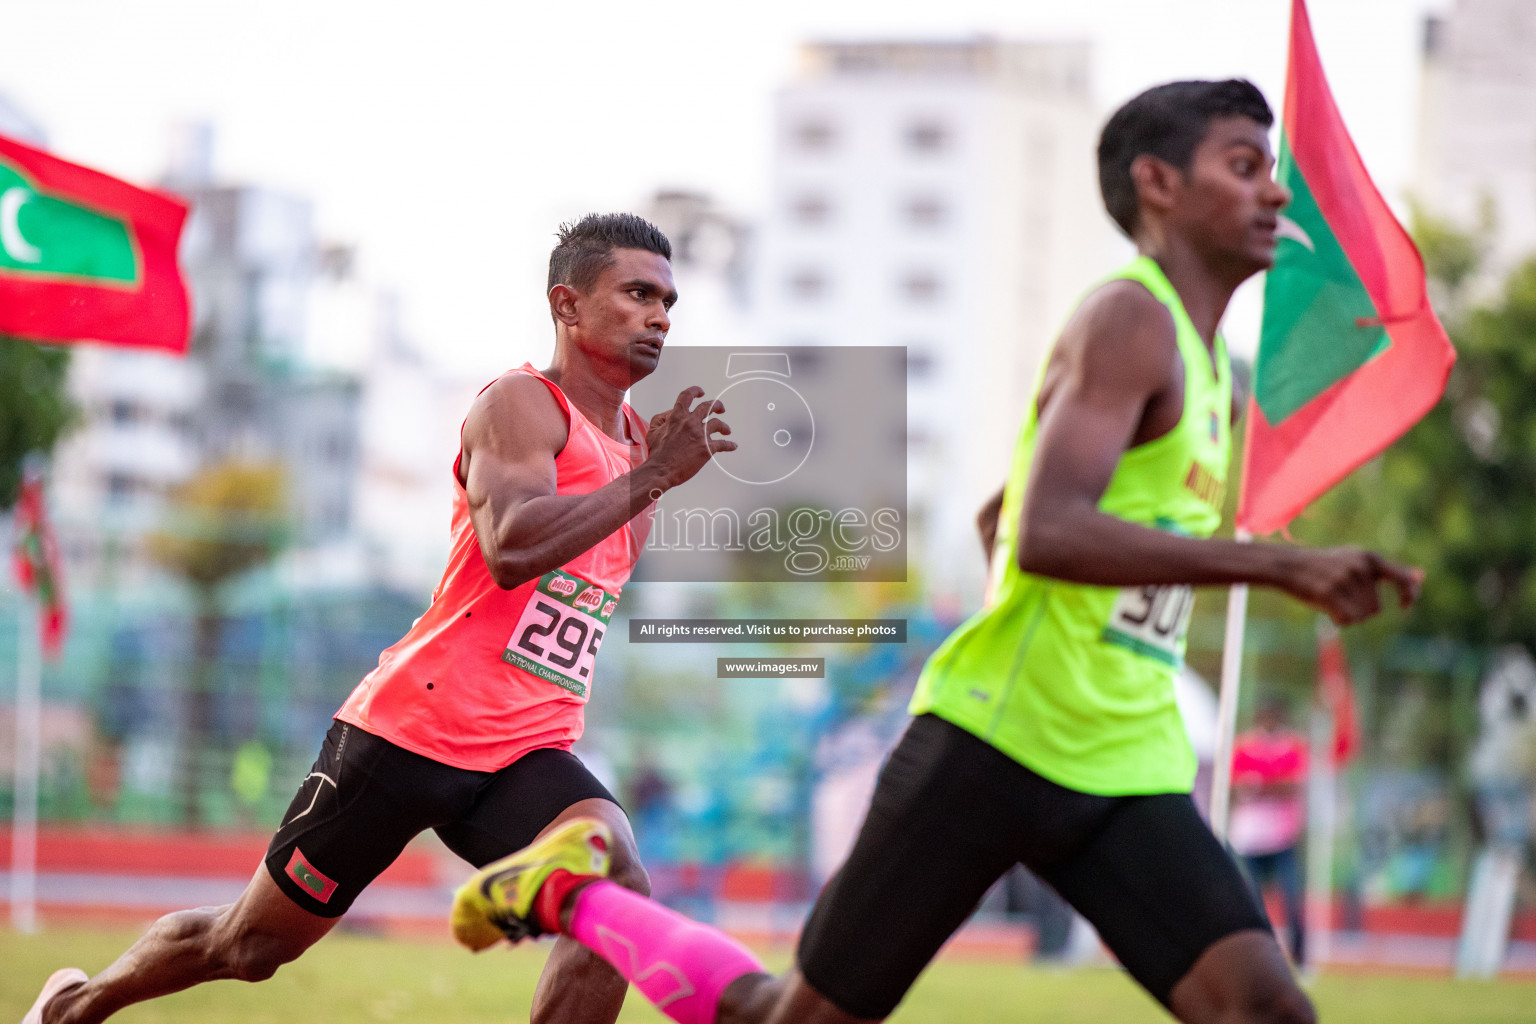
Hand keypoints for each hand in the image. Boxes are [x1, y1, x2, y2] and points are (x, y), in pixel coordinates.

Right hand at [644, 386, 735, 489]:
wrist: (662, 470)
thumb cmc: (657, 453)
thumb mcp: (653, 430)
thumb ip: (661, 418)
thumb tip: (670, 413)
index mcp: (677, 416)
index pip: (687, 396)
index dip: (695, 391)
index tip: (701, 392)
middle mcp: (690, 422)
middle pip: (709, 407)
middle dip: (717, 406)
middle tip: (721, 409)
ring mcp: (700, 435)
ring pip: (718, 424)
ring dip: (724, 426)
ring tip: (727, 430)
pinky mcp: (707, 449)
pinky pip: (723, 444)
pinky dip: (730, 445)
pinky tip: (733, 446)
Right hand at [1281, 546, 1422, 625]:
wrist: (1287, 564)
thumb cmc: (1325, 566)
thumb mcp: (1357, 561)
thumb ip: (1388, 571)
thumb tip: (1420, 577)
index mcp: (1370, 558)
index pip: (1402, 580)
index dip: (1409, 596)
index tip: (1405, 606)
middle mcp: (1360, 567)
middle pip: (1376, 608)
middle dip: (1361, 610)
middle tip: (1342, 599)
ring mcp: (1343, 579)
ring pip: (1362, 616)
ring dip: (1350, 616)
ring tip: (1333, 602)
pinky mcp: (1328, 593)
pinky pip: (1346, 620)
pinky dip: (1338, 620)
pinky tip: (1327, 610)